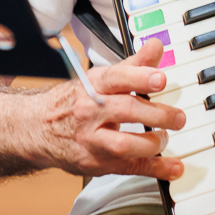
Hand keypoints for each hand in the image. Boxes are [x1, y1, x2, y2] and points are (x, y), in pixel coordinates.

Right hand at [35, 37, 186, 179]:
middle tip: (178, 117)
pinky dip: (156, 168)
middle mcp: (90, 112)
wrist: (37, 129)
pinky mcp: (97, 163)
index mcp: (93, 86)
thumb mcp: (101, 79)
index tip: (160, 78)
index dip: (139, 77)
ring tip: (165, 137)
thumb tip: (156, 46)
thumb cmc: (75, 101)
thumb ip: (133, 65)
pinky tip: (174, 167)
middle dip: (156, 114)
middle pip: (125, 111)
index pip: (116, 78)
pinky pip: (129, 167)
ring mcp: (91, 140)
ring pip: (123, 144)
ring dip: (152, 143)